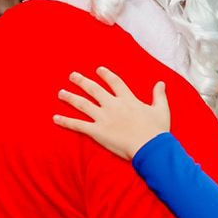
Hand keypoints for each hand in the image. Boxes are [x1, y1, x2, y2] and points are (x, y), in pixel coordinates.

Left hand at [54, 67, 170, 158]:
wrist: (150, 147)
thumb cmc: (157, 131)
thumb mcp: (162, 110)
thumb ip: (159, 95)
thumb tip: (161, 82)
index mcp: (128, 99)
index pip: (114, 82)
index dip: (105, 75)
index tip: (98, 70)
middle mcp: (113, 105)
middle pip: (93, 89)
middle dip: (81, 81)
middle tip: (72, 76)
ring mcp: (103, 118)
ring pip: (82, 104)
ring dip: (70, 97)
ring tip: (60, 93)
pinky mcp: (97, 131)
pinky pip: (78, 125)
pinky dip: (66, 121)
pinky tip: (55, 118)